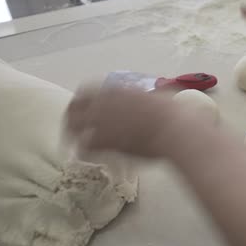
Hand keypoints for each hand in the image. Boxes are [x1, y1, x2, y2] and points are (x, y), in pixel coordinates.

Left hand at [65, 87, 187, 157]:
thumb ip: (148, 96)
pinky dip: (84, 152)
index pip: (86, 90)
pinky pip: (84, 147)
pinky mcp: (105, 142)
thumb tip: (155, 96)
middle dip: (71, 117)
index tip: (83, 106)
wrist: (174, 129)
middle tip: (73, 127)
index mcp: (116, 90)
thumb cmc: (173, 112)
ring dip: (74, 135)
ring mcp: (103, 122)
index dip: (81, 100)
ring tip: (74, 143)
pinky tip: (87, 156)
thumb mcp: (158, 96)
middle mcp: (104, 103)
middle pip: (73, 108)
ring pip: (74, 128)